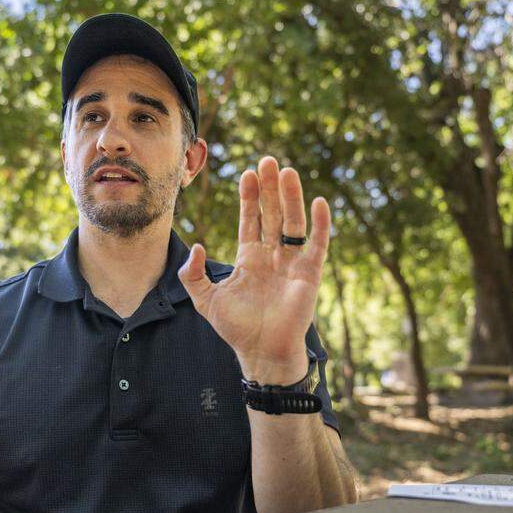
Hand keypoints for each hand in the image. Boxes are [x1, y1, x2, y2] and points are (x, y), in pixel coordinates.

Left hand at [178, 156, 330, 384]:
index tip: (247, 173)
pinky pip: (317, 245)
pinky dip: (319, 224)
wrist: (262, 352)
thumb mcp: (205, 299)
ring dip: (290, 197)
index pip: (250, 220)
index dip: (249, 197)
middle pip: (272, 214)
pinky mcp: (309, 275)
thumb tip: (197, 246)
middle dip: (270, 188)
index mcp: (250, 258)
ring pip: (292, 223)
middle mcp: (272, 256)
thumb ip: (192, 274)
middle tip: (268, 160)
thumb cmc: (236, 329)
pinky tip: (318, 202)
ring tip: (287, 171)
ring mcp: (292, 263)